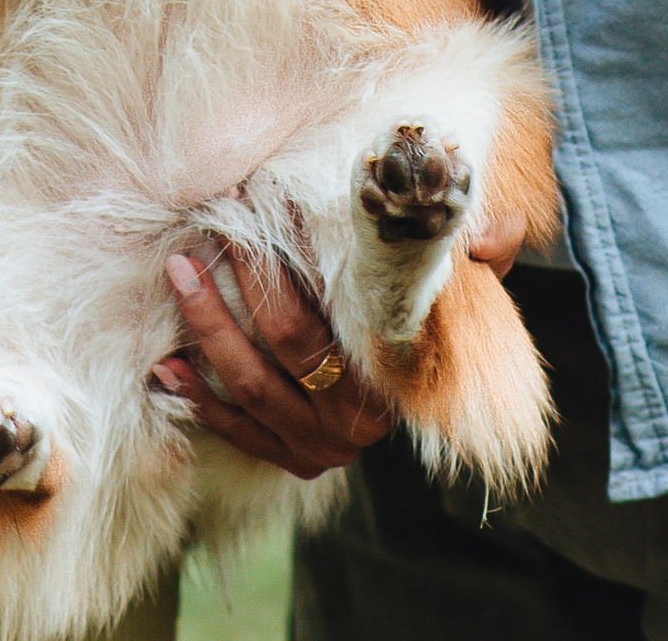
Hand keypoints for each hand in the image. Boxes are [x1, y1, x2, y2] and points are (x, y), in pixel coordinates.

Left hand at [153, 214, 528, 477]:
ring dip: (207, 328)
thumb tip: (504, 226)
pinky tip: (164, 364)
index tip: (256, 206)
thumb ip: (479, 260)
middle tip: (205, 229)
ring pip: (250, 388)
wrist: (422, 391)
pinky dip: (196, 397)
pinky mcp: (290, 461)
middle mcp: (353, 426)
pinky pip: (234, 431)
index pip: (319, 322)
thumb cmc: (428, 323)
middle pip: (279, 351)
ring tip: (178, 270)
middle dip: (236, 285)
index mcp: (388, 382)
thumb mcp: (460, 292)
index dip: (279, 267)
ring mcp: (318, 449)